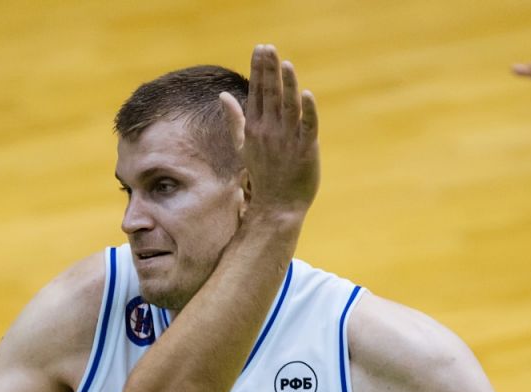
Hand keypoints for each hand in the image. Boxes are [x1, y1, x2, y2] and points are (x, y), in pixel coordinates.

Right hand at [221, 44, 319, 216]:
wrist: (277, 205)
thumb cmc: (262, 175)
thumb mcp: (243, 146)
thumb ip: (234, 119)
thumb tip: (222, 95)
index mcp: (255, 128)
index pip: (256, 93)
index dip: (259, 70)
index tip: (260, 49)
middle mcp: (269, 131)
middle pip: (270, 95)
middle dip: (269, 70)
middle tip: (268, 48)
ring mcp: (287, 140)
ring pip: (288, 107)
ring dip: (287, 85)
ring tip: (285, 64)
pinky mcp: (306, 150)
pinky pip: (308, 127)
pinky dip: (308, 111)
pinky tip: (307, 94)